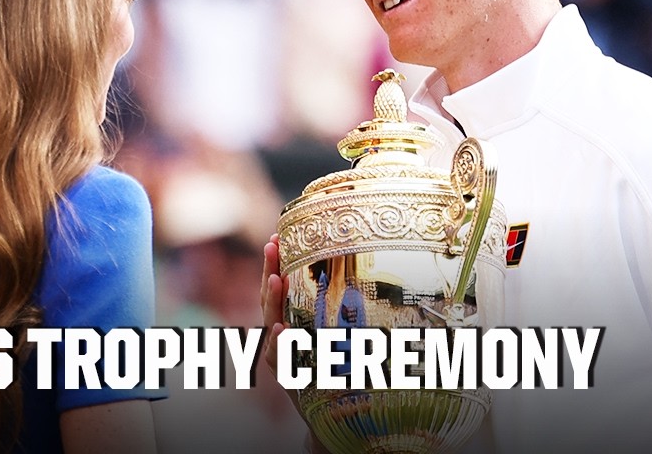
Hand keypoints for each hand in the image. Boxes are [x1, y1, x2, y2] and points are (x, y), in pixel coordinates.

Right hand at [261, 234, 331, 453]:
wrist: (342, 417)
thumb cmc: (346, 373)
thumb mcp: (347, 338)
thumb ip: (349, 314)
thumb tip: (382, 273)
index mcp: (294, 321)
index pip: (281, 286)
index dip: (277, 262)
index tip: (278, 235)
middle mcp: (283, 336)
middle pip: (271, 298)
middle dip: (269, 271)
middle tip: (272, 246)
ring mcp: (284, 357)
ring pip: (271, 324)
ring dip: (272, 301)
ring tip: (275, 279)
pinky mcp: (290, 378)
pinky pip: (280, 359)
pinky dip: (279, 344)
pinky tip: (282, 330)